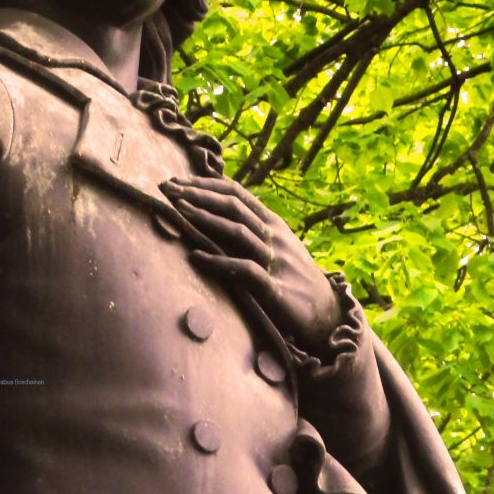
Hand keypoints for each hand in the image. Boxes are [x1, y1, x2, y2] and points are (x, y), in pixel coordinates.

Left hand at [160, 175, 340, 350]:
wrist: (327, 313)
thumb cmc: (294, 279)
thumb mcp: (277, 247)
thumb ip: (252, 230)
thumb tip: (216, 214)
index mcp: (273, 223)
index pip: (237, 193)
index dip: (205, 184)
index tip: (177, 180)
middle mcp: (274, 237)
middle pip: (233, 206)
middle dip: (198, 194)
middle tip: (166, 188)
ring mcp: (275, 261)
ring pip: (238, 232)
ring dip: (205, 218)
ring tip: (177, 210)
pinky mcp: (274, 289)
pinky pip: (244, 270)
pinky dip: (218, 262)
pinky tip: (195, 257)